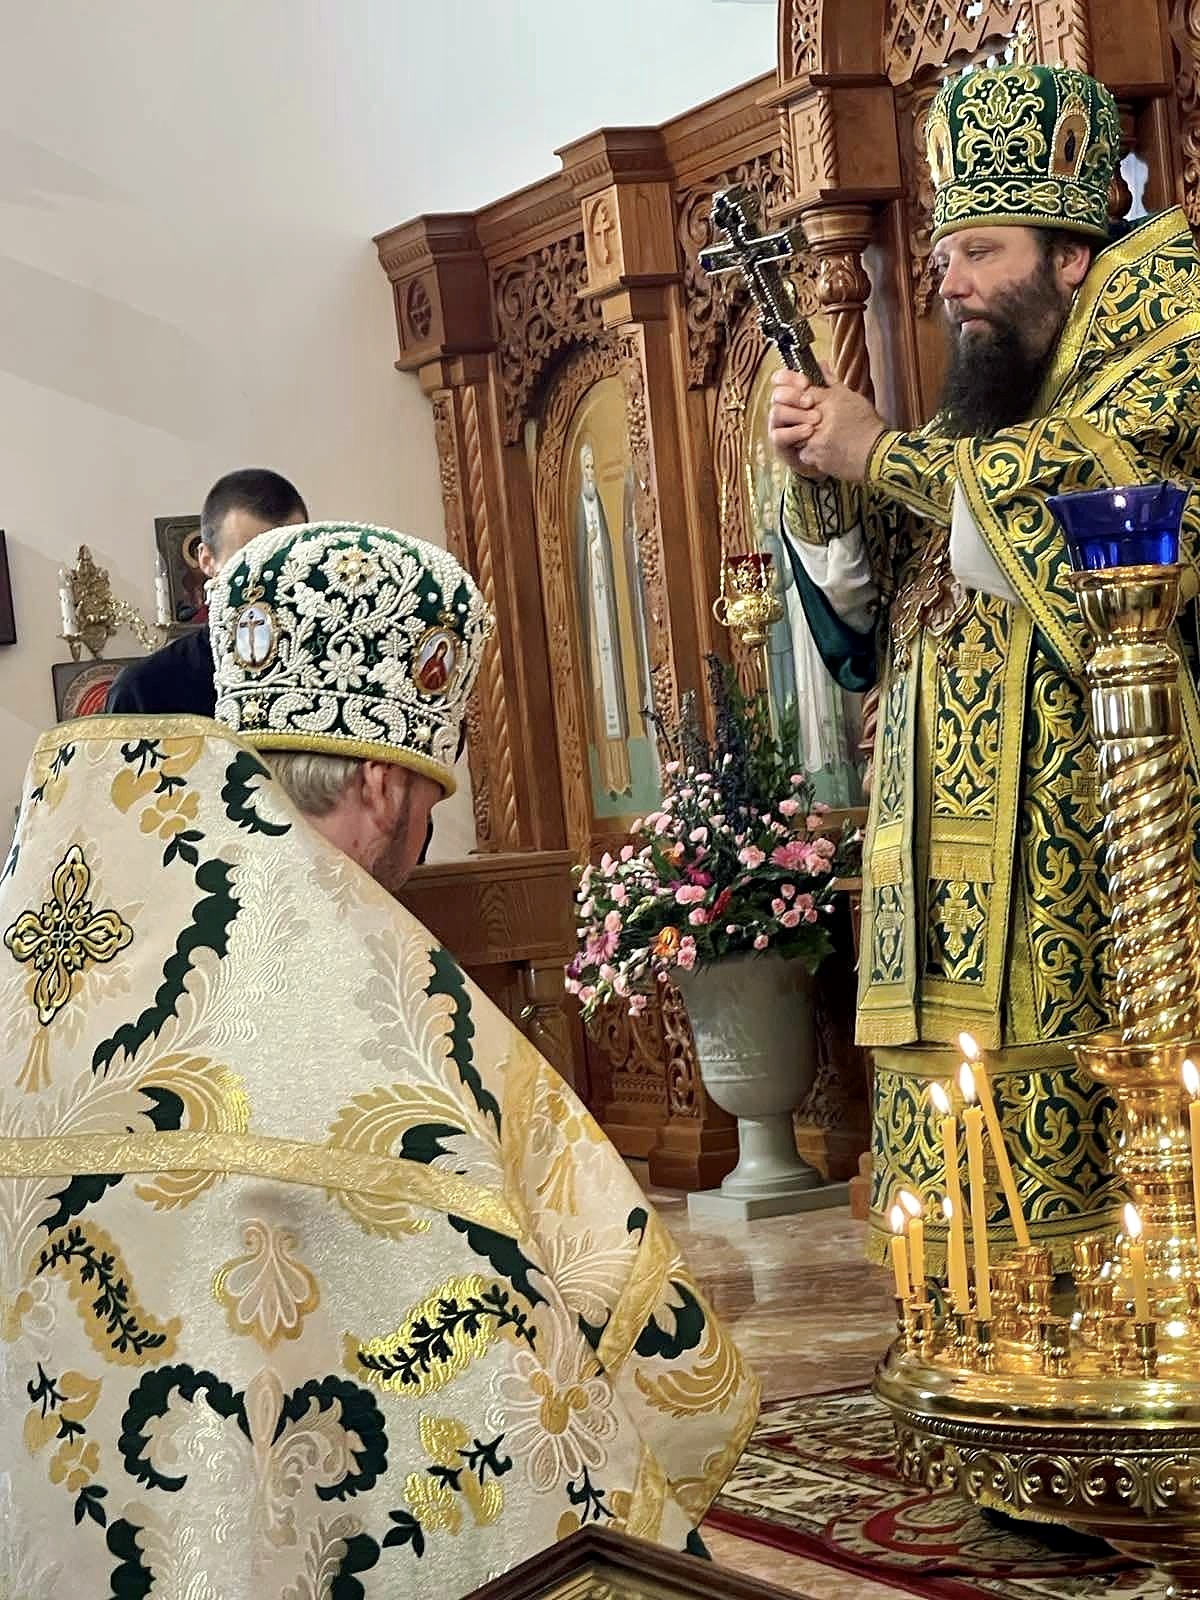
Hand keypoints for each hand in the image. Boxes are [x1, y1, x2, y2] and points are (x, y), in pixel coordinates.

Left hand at [768, 364, 886, 482]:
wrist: (876, 453)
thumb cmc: (867, 426)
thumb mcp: (852, 398)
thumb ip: (831, 382)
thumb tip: (820, 364)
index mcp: (828, 400)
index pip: (801, 391)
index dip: (798, 396)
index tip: (802, 404)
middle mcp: (819, 418)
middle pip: (794, 413)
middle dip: (799, 417)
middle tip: (811, 423)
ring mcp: (815, 438)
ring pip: (796, 434)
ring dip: (804, 436)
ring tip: (822, 438)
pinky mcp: (814, 456)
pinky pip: (802, 453)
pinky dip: (810, 452)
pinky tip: (823, 450)